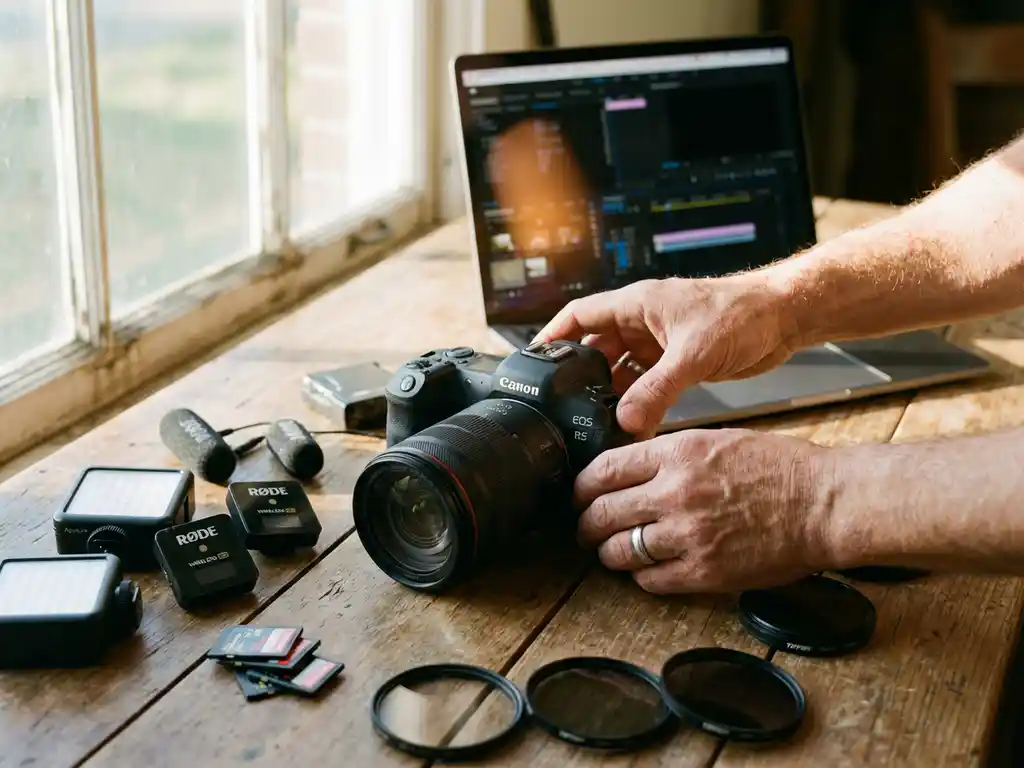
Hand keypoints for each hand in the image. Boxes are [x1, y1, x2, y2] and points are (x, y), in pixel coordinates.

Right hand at [533, 275, 798, 434]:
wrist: (785, 318)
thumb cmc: (743, 313)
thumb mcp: (694, 354)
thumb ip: (658, 389)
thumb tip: (626, 420)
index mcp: (637, 303)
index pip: (579, 316)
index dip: (553, 336)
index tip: (532, 360)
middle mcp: (643, 320)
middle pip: (596, 348)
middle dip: (582, 377)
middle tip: (568, 407)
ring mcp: (659, 340)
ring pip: (621, 369)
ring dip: (611, 394)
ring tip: (598, 421)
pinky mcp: (677, 359)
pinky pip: (645, 382)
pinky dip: (637, 401)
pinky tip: (633, 423)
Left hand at [574, 428, 831, 593]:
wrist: (825, 503)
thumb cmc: (781, 468)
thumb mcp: (716, 440)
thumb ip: (670, 455)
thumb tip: (630, 470)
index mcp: (676, 454)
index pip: (602, 470)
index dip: (580, 487)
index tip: (577, 495)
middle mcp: (674, 492)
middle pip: (600, 512)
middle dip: (585, 524)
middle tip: (584, 529)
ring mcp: (687, 535)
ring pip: (618, 550)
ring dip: (607, 553)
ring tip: (609, 552)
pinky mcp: (704, 571)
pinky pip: (650, 579)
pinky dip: (641, 576)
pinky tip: (646, 569)